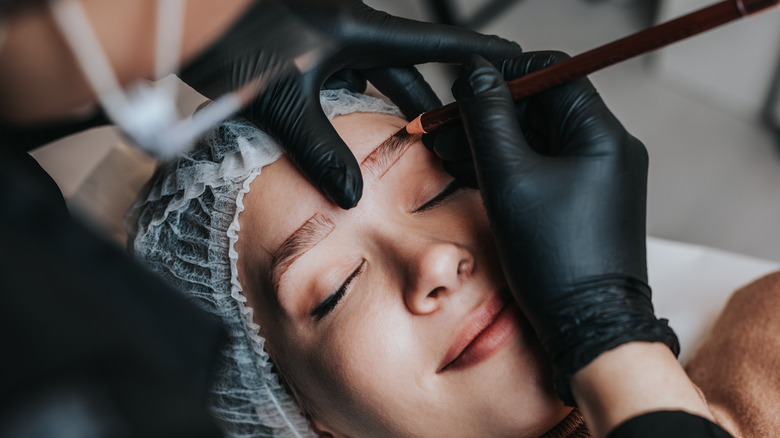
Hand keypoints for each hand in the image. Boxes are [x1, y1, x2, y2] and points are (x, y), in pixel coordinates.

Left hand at [180, 0, 520, 207]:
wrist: (178, 13)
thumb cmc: (228, 39)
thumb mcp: (282, 100)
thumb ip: (321, 149)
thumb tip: (352, 193)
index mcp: (353, 28)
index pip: (430, 44)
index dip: (474, 54)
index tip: (511, 59)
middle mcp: (344, 27)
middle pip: (401, 67)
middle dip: (423, 101)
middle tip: (446, 135)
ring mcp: (321, 34)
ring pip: (367, 74)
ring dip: (379, 107)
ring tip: (398, 143)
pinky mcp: (299, 44)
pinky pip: (337, 74)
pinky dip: (344, 102)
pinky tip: (340, 129)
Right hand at [450, 53, 678, 404]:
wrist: (589, 326)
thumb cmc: (557, 260)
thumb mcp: (509, 180)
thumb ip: (488, 120)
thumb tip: (475, 74)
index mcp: (601, 135)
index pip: (551, 73)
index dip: (503, 74)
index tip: (464, 86)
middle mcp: (608, 149)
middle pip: (542, 106)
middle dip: (490, 113)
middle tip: (446, 127)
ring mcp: (599, 176)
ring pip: (539, 138)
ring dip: (494, 140)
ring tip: (448, 153)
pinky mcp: (586, 199)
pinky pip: (545, 166)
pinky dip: (510, 165)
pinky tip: (473, 172)